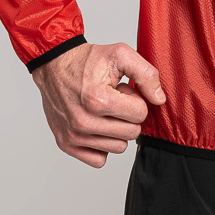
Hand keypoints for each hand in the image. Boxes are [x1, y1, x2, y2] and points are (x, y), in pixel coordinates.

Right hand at [31, 42, 165, 167]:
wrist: (55, 66)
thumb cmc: (87, 60)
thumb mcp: (121, 54)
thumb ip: (146, 74)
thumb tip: (159, 99)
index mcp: (98, 99)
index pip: (140, 114)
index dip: (136, 100)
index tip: (123, 90)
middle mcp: (83, 121)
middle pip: (132, 133)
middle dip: (128, 115)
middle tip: (114, 99)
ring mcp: (73, 136)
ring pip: (119, 147)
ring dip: (116, 130)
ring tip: (104, 110)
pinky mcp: (66, 144)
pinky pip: (99, 159)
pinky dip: (102, 145)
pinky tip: (97, 125)